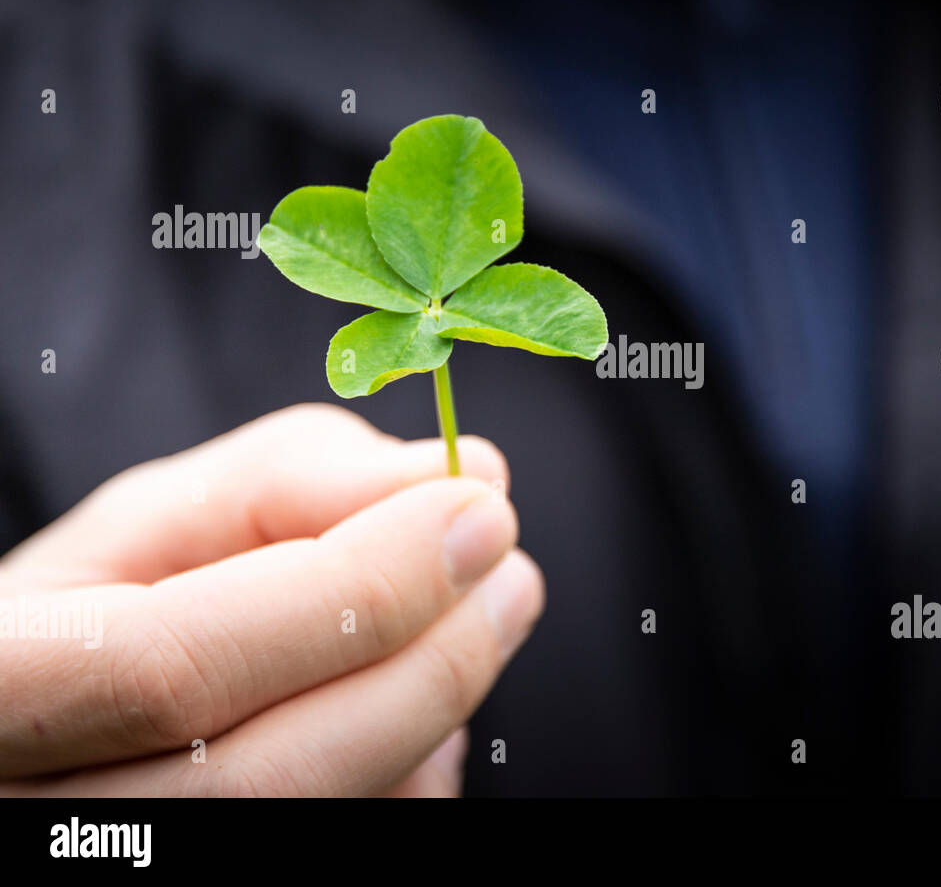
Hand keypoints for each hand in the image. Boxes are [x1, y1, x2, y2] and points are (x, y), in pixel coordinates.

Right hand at [0, 404, 543, 795]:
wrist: (62, 727)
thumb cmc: (105, 608)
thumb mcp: (161, 520)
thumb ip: (292, 480)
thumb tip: (442, 475)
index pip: (181, 666)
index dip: (354, 592)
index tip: (479, 511)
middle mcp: (42, 822)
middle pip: (273, 778)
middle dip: (430, 665)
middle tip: (512, 579)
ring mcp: (129, 879)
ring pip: (324, 822)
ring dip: (430, 720)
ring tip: (459, 628)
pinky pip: (355, 848)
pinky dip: (409, 775)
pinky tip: (396, 712)